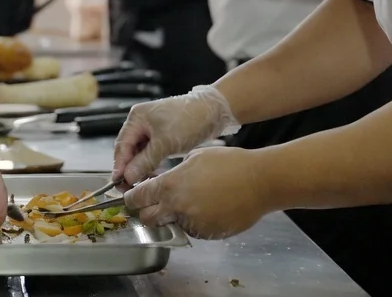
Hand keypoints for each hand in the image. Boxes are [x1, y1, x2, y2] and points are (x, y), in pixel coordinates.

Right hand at [112, 85, 237, 186]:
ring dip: (139, 166)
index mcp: (137, 117)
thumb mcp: (165, 143)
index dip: (120, 165)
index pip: (122, 145)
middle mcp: (142, 121)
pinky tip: (151, 174)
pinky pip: (151, 150)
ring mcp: (152, 127)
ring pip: (140, 151)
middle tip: (127, 186)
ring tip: (139, 183)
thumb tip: (128, 176)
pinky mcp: (163, 134)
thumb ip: (145, 161)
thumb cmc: (189, 120)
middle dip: (128, 167)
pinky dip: (150, 162)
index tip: (118, 182)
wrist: (214, 111)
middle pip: (129, 148)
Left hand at [124, 146, 273, 239]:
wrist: (259, 181)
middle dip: (147, 211)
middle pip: (147, 219)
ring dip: (173, 217)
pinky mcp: (207, 233)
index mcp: (170, 186)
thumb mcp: (193, 157)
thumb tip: (160, 181)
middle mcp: (177, 207)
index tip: (132, 197)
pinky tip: (207, 207)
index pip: (136, 198)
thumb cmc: (230, 164)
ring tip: (191, 201)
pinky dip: (194, 222)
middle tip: (154, 203)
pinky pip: (192, 230)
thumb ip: (172, 173)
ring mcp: (193, 223)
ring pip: (170, 225)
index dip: (132, 197)